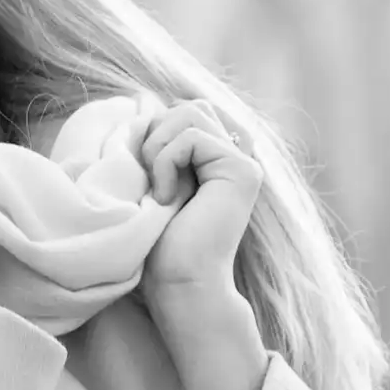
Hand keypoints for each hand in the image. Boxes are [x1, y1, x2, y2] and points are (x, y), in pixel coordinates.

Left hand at [135, 99, 263, 295]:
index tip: (147, 175)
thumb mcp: (156, 181)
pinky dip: (165, 162)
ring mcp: (243, 162)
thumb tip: (145, 106)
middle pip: (190, 105)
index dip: (157, 131)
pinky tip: (165, 198)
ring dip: (158, 147)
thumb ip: (164, 145)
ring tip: (157, 189)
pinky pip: (192, 136)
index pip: (186, 111)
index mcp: (219, 158)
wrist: (179, 284)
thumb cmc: (159, 244)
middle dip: (156, 134)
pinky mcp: (242, 171)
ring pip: (191, 111)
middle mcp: (238, 156)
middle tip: (149, 179)